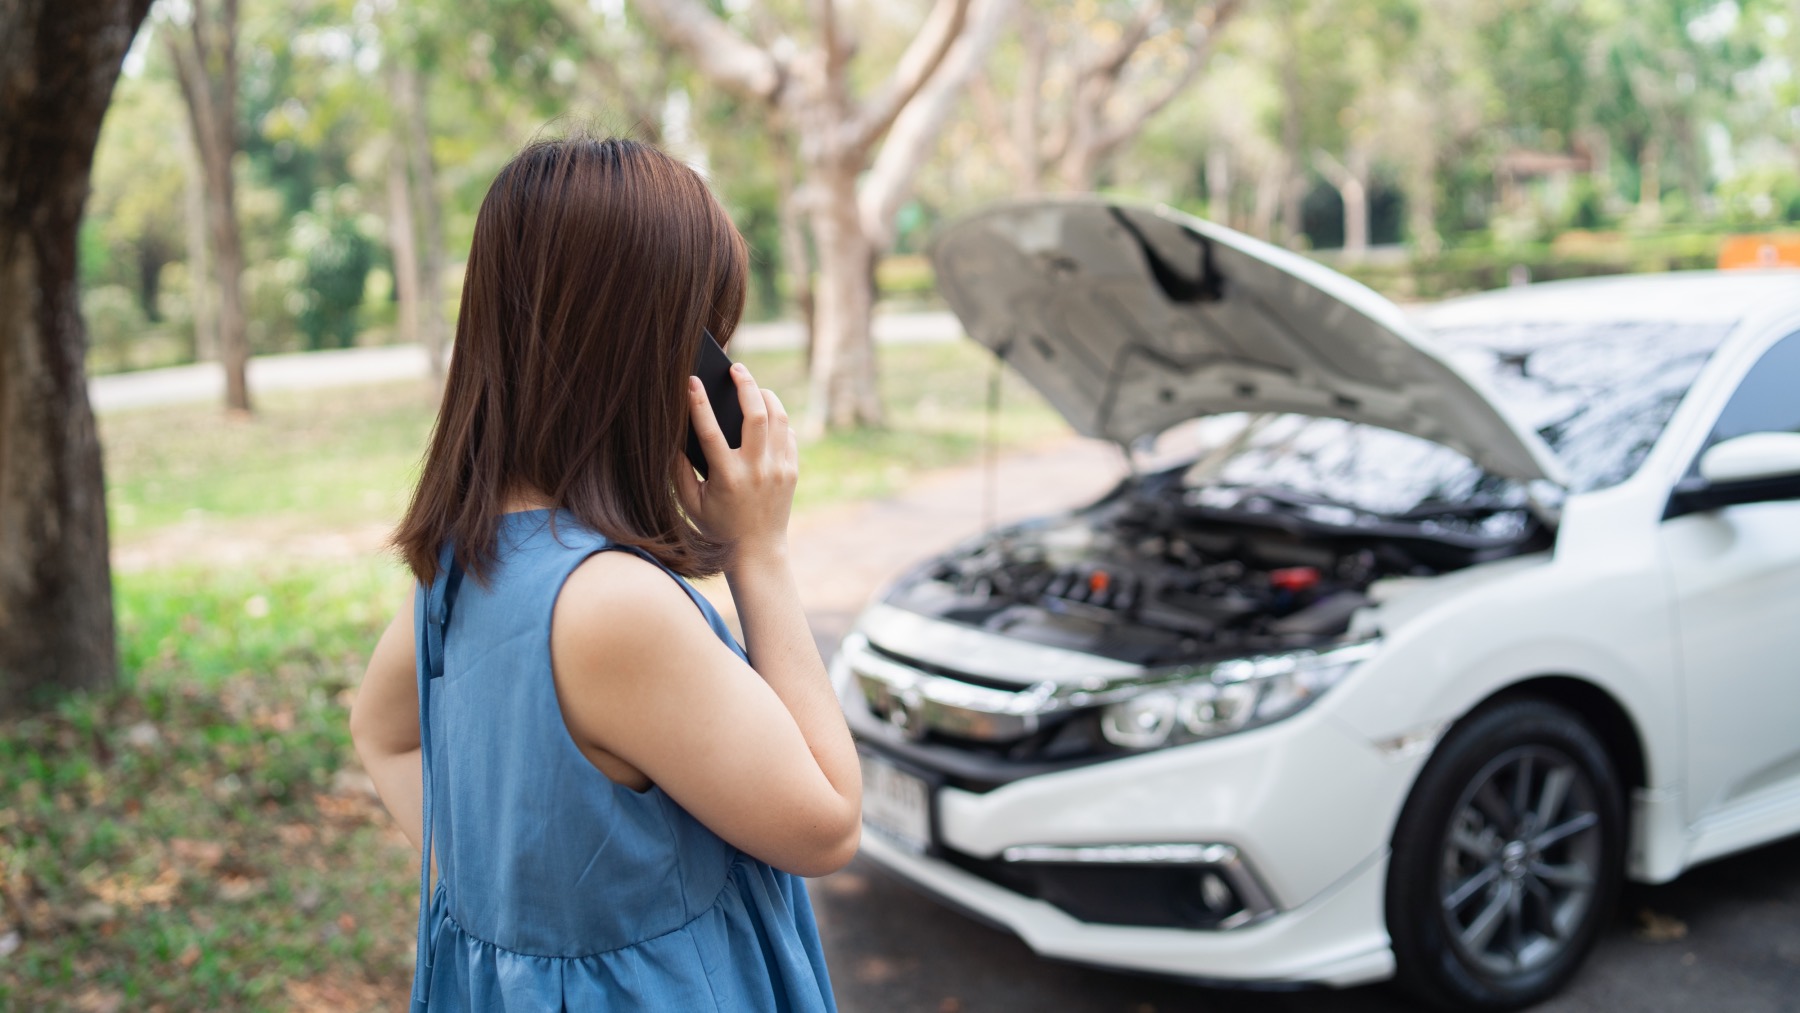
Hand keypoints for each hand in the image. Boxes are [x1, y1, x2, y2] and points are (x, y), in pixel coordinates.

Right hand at [676, 362, 797, 566]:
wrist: (757, 550)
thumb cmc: (717, 526)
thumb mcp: (691, 503)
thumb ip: (678, 471)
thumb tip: (672, 436)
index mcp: (727, 477)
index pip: (710, 431)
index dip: (698, 403)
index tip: (691, 380)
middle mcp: (756, 470)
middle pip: (756, 415)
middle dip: (745, 384)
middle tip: (735, 368)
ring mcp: (779, 469)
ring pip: (779, 418)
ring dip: (766, 396)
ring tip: (753, 386)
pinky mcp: (792, 471)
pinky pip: (788, 434)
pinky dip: (777, 420)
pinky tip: (766, 414)